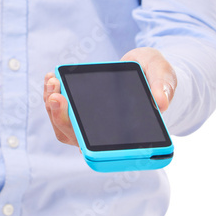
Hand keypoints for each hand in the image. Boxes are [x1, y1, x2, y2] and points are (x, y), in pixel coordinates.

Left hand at [44, 47, 176, 146]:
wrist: (147, 67)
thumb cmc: (156, 75)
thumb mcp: (163, 74)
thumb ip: (163, 86)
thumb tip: (161, 103)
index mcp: (127, 133)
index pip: (102, 148)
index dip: (83, 140)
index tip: (73, 119)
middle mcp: (105, 132)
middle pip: (74, 136)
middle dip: (60, 116)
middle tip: (57, 94)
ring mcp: (91, 122)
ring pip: (64, 125)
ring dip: (52, 105)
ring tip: (53, 81)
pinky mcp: (82, 109)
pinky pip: (62, 109)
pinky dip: (53, 94)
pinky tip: (53, 78)